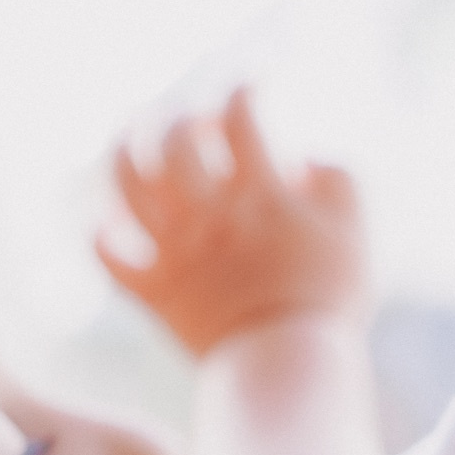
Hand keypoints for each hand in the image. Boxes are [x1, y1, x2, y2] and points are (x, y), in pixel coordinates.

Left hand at [99, 87, 367, 355]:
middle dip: (183, 117)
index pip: (241, 116)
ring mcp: (175, 252)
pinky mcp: (154, 291)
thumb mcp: (354, 230)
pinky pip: (109, 259)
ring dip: (123, 151)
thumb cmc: (328, 298)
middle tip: (193, 121)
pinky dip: (100, 238)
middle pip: (177, 140)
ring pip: (128, 186)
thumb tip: (302, 156)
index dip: (244, 89)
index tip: (251, 88)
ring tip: (129, 133)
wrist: (288, 365)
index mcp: (258, 193)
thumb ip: (336, 179)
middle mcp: (209, 215)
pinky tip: (107, 223)